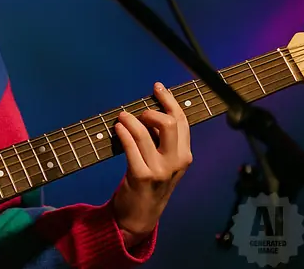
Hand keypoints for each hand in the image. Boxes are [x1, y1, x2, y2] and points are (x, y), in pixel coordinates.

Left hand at [111, 82, 192, 245]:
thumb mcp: (165, 162)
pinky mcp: (142, 176)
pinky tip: (118, 128)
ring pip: (146, 132)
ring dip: (130, 120)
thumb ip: (163, 140)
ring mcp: (160, 170)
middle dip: (151, 111)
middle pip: (169, 123)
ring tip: (122, 117)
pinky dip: (123, 133)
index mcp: (185, 155)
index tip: (157, 87)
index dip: (169, 100)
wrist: (141, 215)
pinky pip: (131, 147)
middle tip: (138, 113)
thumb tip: (150, 111)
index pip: (182, 121)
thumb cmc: (150, 183)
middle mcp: (176, 162)